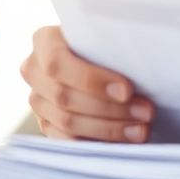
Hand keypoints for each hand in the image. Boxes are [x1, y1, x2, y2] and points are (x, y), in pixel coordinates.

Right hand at [20, 25, 153, 141]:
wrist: (101, 56)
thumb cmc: (108, 42)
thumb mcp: (108, 36)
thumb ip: (112, 46)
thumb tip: (138, 64)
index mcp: (45, 40)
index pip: (58, 64)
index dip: (91, 80)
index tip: (127, 90)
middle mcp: (34, 70)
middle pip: (65, 96)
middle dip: (110, 108)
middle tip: (146, 111)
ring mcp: (37, 100)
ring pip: (67, 121)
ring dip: (109, 128)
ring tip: (141, 128)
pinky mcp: (46, 124)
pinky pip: (67, 140)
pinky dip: (97, 142)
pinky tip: (124, 141)